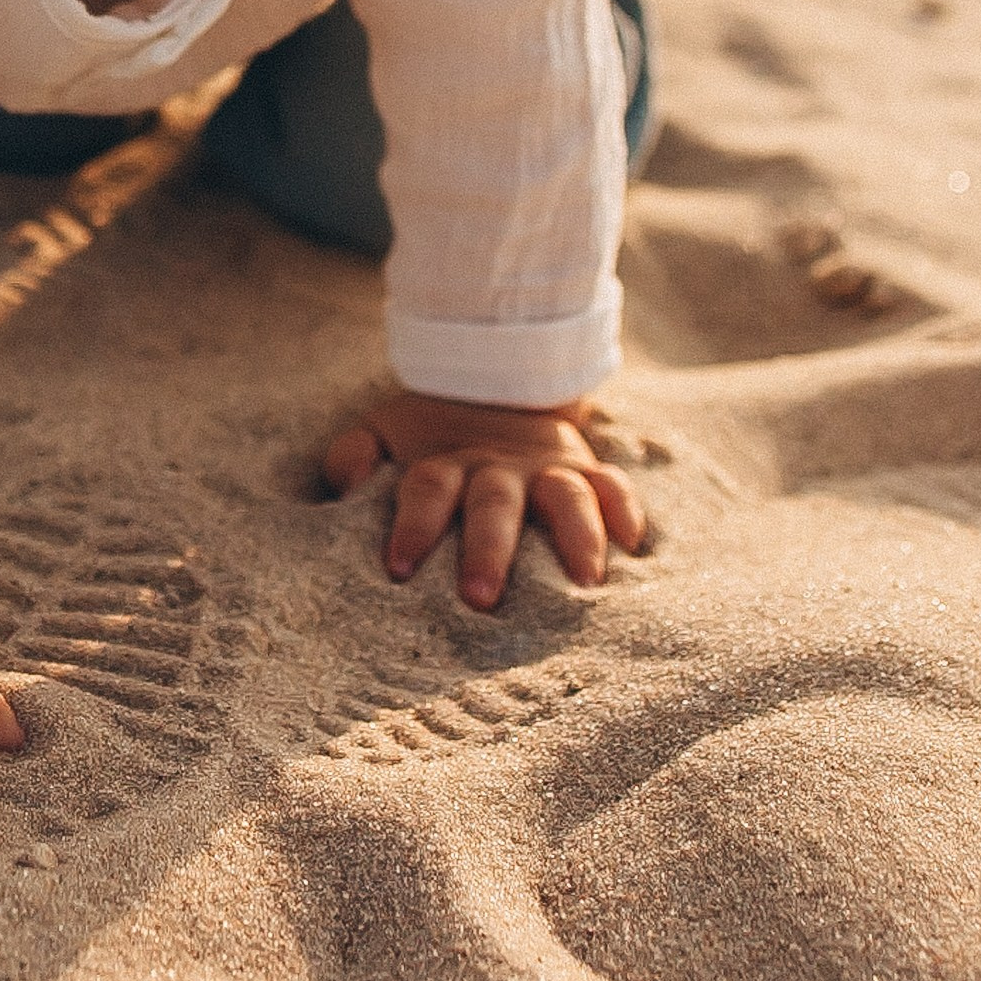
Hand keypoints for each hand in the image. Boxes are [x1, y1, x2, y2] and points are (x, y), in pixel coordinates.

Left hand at [323, 391, 645, 607]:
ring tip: (584, 582)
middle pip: (494, 504)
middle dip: (488, 551)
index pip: (426, 490)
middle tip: (478, 599)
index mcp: (446, 462)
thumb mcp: (384, 432)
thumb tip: (347, 482)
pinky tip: (633, 543)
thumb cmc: (429, 438)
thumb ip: (354, 454)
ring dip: (576, 535)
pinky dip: (625, 510)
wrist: (491, 381)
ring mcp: (546, 467)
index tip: (399, 569)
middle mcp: (498, 466)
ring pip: (566, 496)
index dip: (413, 526)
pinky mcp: (584, 468)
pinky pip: (613, 485)